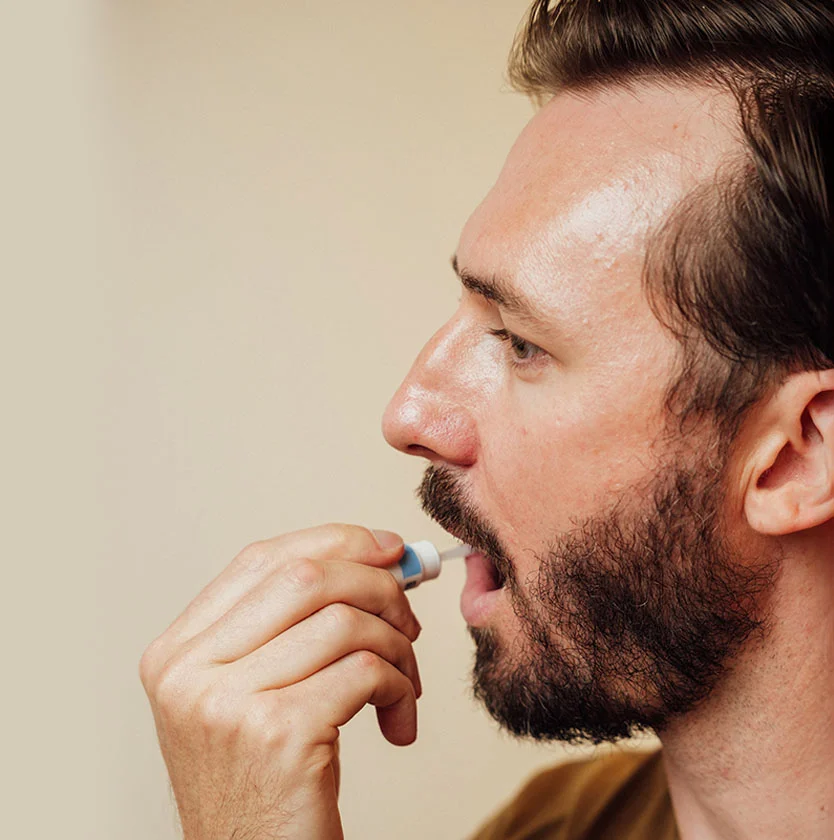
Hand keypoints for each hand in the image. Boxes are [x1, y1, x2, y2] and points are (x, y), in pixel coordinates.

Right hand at [139, 524, 420, 839]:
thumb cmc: (264, 781)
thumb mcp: (252, 693)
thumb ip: (294, 624)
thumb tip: (380, 557)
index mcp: (177, 651)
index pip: (263, 558)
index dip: (335, 542)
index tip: (386, 550)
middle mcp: (189, 671)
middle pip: (305, 576)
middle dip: (376, 585)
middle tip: (407, 618)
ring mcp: (228, 702)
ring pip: (344, 621)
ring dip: (396, 645)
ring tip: (404, 681)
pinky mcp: (279, 734)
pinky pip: (367, 671)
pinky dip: (401, 685)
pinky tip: (398, 718)